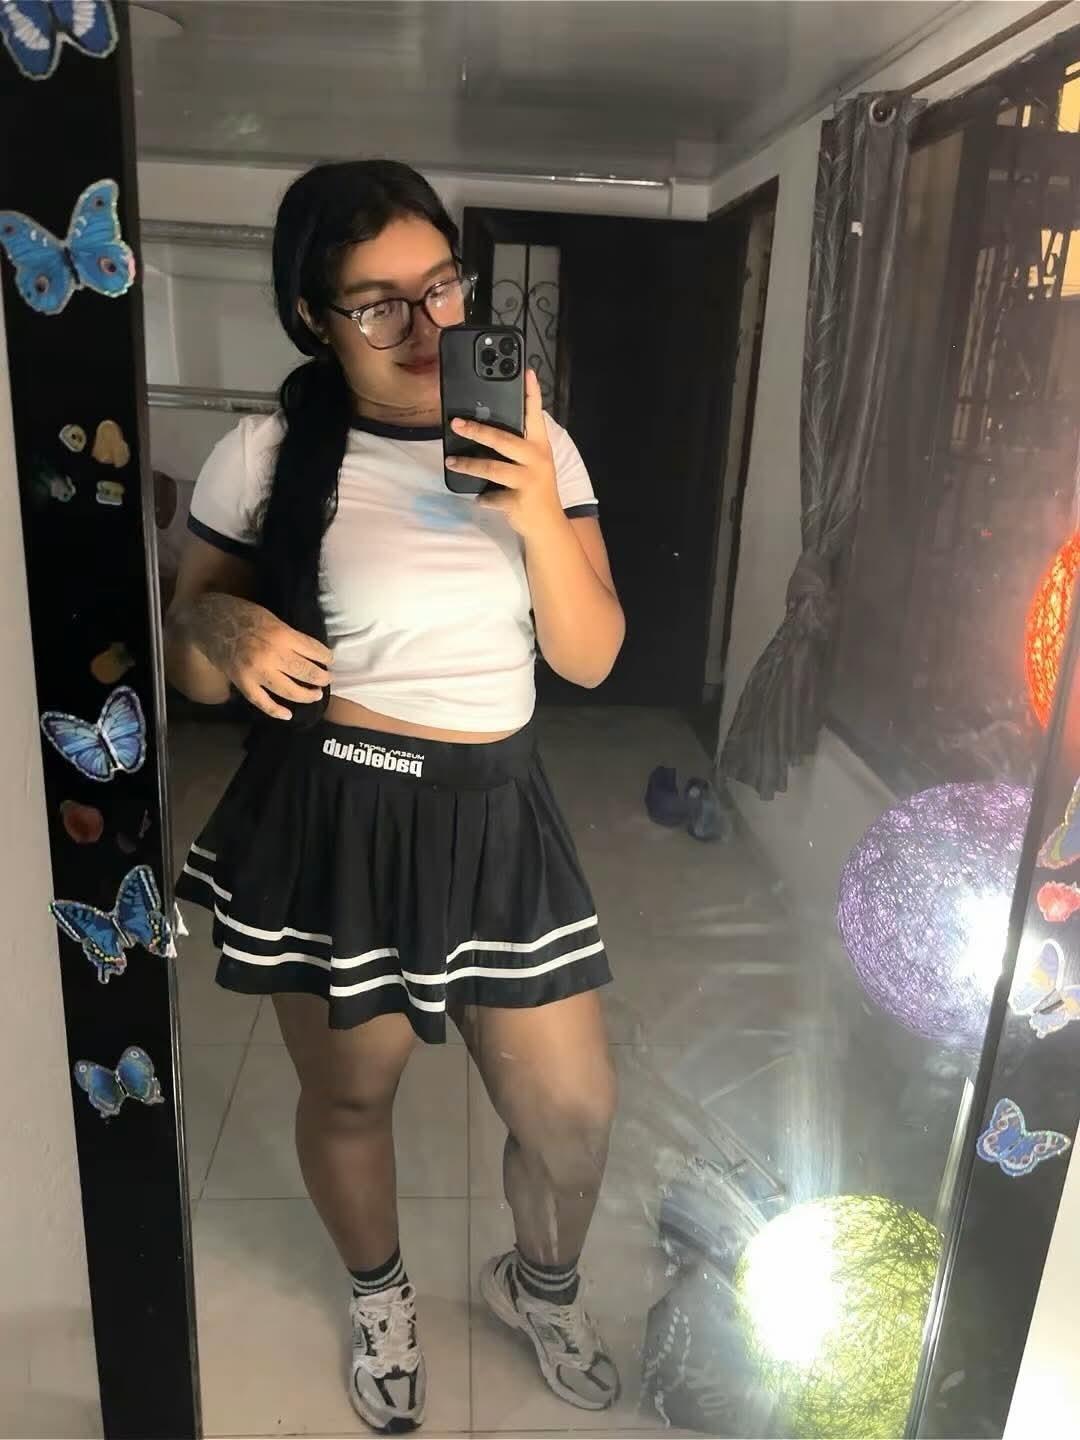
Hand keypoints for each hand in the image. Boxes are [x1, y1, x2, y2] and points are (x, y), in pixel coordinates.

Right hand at [181, 593, 331, 720]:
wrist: (208, 621)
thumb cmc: (242, 614)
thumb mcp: (272, 617)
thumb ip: (289, 635)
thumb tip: (308, 651)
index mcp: (282, 635)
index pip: (314, 650)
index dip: (326, 656)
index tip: (330, 660)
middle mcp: (273, 656)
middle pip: (306, 673)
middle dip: (321, 678)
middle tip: (327, 679)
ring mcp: (257, 672)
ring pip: (289, 691)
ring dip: (306, 695)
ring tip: (316, 694)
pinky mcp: (243, 683)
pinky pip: (262, 702)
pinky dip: (276, 711)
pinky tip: (288, 714)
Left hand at [446, 369, 563, 537]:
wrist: (548, 524)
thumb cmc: (536, 487)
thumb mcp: (533, 462)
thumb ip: (517, 445)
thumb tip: (482, 429)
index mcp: (540, 445)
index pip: (535, 414)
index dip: (532, 393)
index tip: (527, 372)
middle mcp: (536, 459)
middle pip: (503, 440)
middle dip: (477, 430)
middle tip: (456, 423)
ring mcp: (528, 480)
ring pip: (492, 468)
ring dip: (468, 465)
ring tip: (451, 461)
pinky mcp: (518, 501)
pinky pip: (492, 497)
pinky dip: (483, 498)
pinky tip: (479, 498)